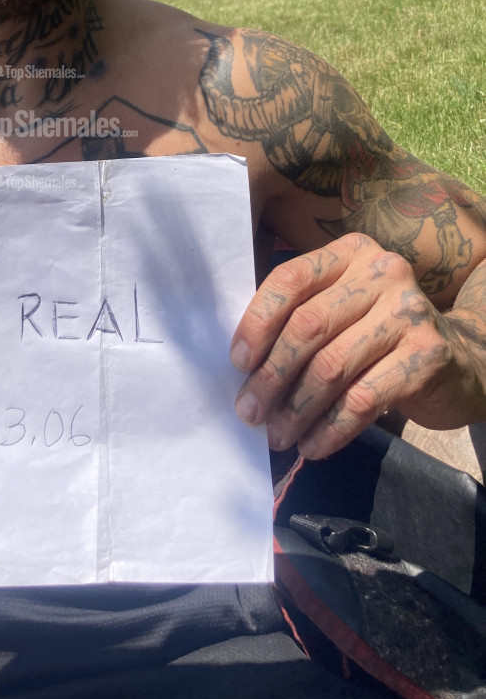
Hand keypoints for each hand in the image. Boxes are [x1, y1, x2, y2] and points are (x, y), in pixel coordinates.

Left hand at [229, 233, 471, 459]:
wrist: (460, 362)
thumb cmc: (380, 336)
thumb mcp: (342, 310)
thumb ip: (299, 318)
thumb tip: (242, 366)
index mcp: (350, 253)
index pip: (290, 279)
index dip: (258, 322)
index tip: (237, 362)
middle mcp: (382, 272)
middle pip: (308, 326)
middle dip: (271, 376)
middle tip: (249, 412)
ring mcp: (408, 312)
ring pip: (332, 366)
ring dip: (296, 409)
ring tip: (278, 435)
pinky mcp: (427, 356)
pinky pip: (363, 399)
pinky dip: (331, 429)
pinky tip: (313, 445)